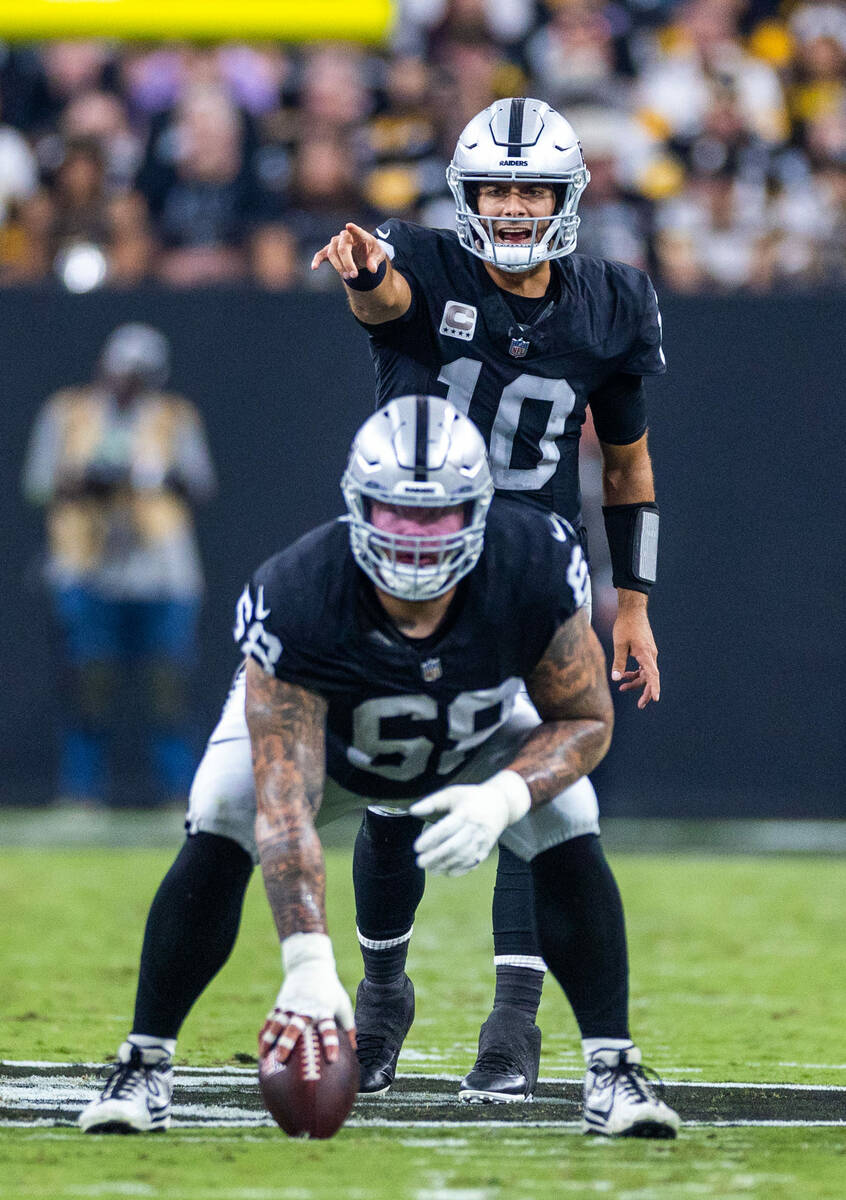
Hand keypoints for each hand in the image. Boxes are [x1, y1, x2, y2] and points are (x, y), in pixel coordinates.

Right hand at [259, 933, 354, 1065]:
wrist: (310, 966)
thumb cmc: (330, 990)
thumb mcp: (343, 1004)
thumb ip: (348, 1027)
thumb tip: (355, 1052)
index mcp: (324, 1010)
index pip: (328, 1028)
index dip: (331, 1043)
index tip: (332, 1059)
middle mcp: (306, 1008)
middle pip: (296, 1026)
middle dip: (288, 1042)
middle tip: (282, 1058)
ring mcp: (290, 1006)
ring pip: (278, 1023)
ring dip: (271, 1038)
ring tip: (264, 1055)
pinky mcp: (280, 1004)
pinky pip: (271, 1020)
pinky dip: (265, 1033)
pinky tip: (261, 1049)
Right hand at [311, 222, 386, 280]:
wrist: (364, 251)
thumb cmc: (372, 251)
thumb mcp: (378, 255)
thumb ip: (375, 261)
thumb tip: (373, 269)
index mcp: (360, 235)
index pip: (357, 232)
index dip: (353, 230)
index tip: (349, 226)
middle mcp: (345, 236)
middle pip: (342, 248)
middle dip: (347, 263)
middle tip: (354, 275)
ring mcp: (336, 243)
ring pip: (332, 253)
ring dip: (339, 267)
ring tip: (349, 277)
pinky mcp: (329, 250)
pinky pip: (321, 254)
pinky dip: (317, 260)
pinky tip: (314, 267)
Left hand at [410, 770, 530, 875]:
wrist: (500, 805)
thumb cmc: (472, 798)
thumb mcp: (452, 793)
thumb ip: (432, 801)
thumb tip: (413, 810)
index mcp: (465, 813)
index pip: (446, 828)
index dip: (431, 839)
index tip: (417, 847)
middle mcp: (475, 828)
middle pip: (454, 846)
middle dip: (436, 857)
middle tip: (420, 862)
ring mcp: (482, 841)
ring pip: (462, 857)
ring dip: (446, 865)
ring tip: (430, 868)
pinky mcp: (485, 849)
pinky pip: (472, 863)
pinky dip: (460, 870)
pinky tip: (447, 872)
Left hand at [611, 595, 659, 708]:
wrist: (632, 611)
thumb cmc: (625, 626)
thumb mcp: (619, 644)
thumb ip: (618, 662)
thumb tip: (615, 678)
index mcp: (646, 654)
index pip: (653, 675)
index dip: (654, 688)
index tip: (656, 699)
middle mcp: (651, 655)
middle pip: (651, 678)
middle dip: (645, 692)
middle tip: (640, 705)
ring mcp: (649, 654)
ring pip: (646, 673)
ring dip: (635, 682)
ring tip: (622, 688)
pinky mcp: (645, 651)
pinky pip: (643, 667)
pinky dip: (635, 673)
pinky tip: (623, 675)